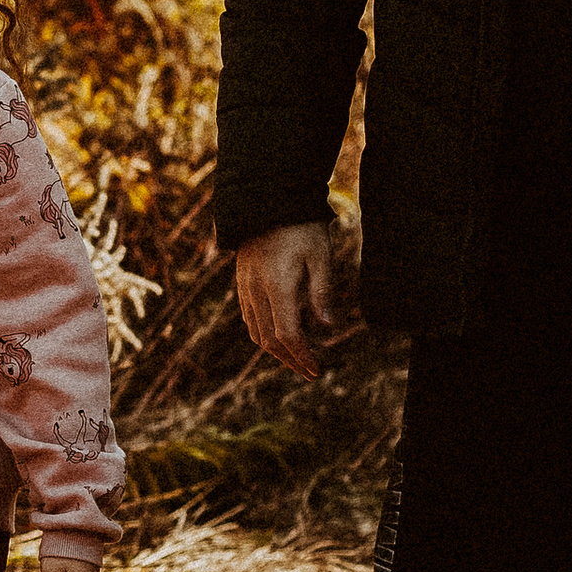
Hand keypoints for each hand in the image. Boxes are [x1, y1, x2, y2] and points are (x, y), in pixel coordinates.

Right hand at [233, 221, 360, 380]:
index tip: (317, 369)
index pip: (287, 334)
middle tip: (309, 371)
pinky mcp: (242, 280)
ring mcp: (245, 286)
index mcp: (277, 286)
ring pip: (255, 331)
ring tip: (296, 359)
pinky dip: (263, 333)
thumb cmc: (300, 226)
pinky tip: (277, 336)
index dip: (302, 356)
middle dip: (290, 360)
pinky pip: (249, 317)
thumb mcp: (320, 256)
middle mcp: (256, 290)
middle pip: (268, 340)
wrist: (267, 200)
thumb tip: (328, 325)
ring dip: (275, 351)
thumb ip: (323, 291)